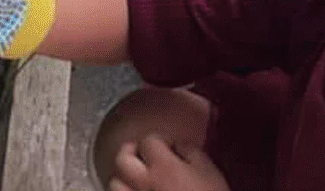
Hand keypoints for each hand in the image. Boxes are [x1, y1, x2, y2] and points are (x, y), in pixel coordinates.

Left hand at [108, 137, 229, 190]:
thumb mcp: (210, 173)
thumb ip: (191, 152)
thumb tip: (178, 145)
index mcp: (164, 167)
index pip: (149, 141)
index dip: (159, 141)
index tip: (168, 147)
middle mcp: (144, 183)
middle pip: (122, 159)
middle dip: (130, 153)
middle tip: (141, 156)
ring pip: (114, 184)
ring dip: (123, 179)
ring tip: (135, 181)